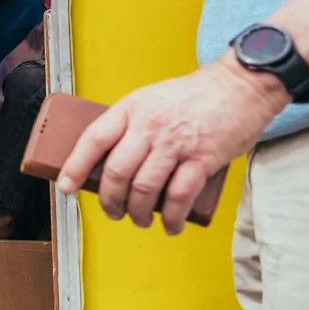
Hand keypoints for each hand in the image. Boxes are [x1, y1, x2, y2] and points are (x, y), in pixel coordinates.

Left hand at [57, 56, 285, 232]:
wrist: (242, 84)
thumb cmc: (196, 95)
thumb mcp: (152, 98)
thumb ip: (132, 124)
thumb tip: (111, 160)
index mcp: (132, 108)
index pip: (93, 139)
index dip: (74, 166)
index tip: (65, 187)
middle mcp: (149, 125)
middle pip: (116, 172)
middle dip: (109, 200)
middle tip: (112, 211)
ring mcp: (176, 143)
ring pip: (144, 188)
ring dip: (138, 212)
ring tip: (139, 219)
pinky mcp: (203, 158)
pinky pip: (179, 196)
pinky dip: (172, 217)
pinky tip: (171, 225)